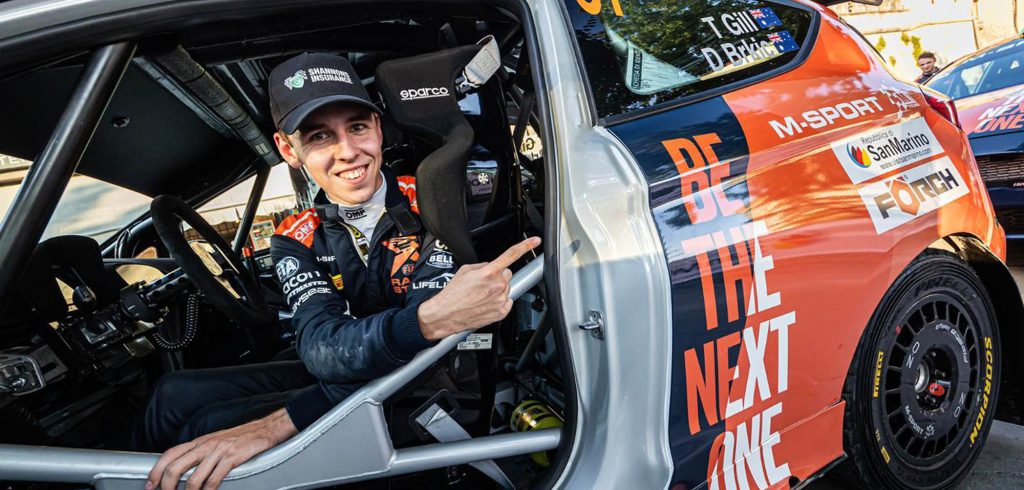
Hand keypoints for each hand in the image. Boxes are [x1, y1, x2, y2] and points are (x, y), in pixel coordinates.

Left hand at [146, 408, 296, 489]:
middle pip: (175, 467)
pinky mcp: (232, 458)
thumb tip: (183, 468)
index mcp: (199, 441)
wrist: (265, 429)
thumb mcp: (215, 441)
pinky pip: (214, 479)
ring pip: (193, 477)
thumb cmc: (241, 437)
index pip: (170, 454)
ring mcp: (218, 451)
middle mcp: (205, 445)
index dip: (156, 471)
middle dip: (166, 487)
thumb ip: (199, 452)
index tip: (150, 484)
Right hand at [417, 236, 540, 340]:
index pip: (511, 255)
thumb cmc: (453, 294)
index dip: (526, 246)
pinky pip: (507, 301)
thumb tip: (492, 266)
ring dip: (497, 290)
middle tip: (483, 284)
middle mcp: (497, 285)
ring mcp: (500, 299)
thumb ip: (483, 266)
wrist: (445, 314)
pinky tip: (486, 303)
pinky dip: (499, 302)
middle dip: (498, 276)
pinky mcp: (502, 312)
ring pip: (507, 288)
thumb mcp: (465, 271)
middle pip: (507, 274)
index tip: (535, 241)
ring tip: (481, 296)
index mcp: (488, 272)